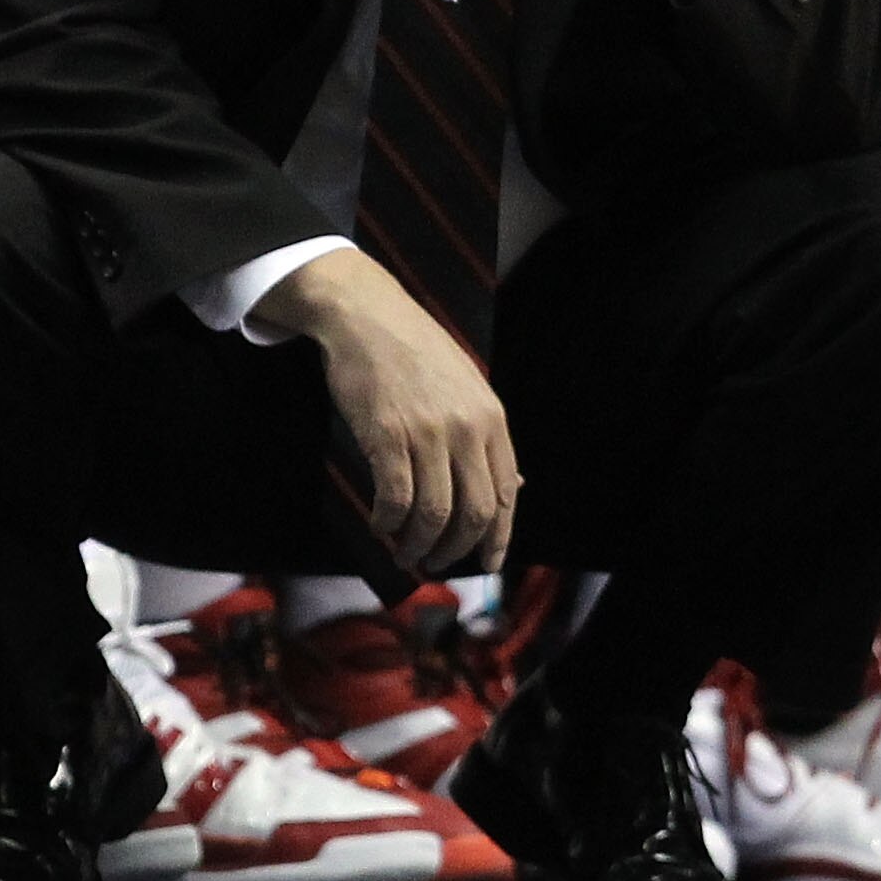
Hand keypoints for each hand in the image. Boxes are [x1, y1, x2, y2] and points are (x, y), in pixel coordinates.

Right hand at [261, 249, 519, 574]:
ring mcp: (427, 432)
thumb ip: (487, 438)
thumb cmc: (416, 352)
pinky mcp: (387, 435)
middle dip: (455, 550)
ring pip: (433, 514)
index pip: (504, 497)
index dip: (497, 539)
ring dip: (418, 545)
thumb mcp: (467, 387)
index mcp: (491, 419)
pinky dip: (388, 522)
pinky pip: (395, 498)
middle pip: (473, 514)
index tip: (488, 563)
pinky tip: (381, 524)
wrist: (368, 317)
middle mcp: (466, 429)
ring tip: (405, 551)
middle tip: (437, 561)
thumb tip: (512, 487)